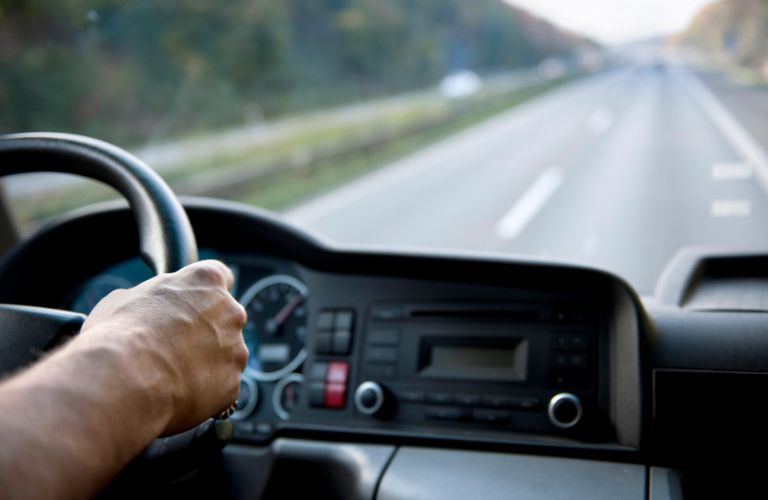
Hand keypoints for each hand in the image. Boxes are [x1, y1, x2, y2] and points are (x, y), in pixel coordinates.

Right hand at [78, 260, 247, 434]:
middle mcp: (230, 313)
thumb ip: (149, 299)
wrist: (125, 380)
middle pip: (225, 319)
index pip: (219, 276)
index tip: (193, 303)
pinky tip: (176, 394)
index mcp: (207, 281)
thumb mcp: (123, 299)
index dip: (203, 293)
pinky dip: (203, 392)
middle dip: (205, 331)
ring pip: (225, 356)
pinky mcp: (232, 385)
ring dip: (206, 363)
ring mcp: (235, 351)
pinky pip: (220, 387)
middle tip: (174, 346)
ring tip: (170, 375)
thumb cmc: (120, 335)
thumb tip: (143, 307)